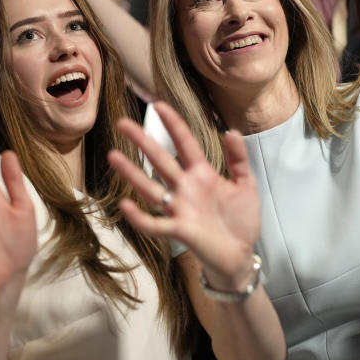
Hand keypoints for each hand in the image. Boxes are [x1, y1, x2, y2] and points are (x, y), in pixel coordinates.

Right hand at [108, 102, 260, 288]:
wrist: (241, 255)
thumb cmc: (241, 220)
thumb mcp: (246, 185)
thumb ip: (238, 159)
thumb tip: (232, 130)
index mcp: (202, 174)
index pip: (185, 143)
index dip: (173, 124)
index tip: (158, 105)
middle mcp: (185, 188)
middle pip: (161, 160)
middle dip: (142, 141)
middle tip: (122, 123)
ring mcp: (179, 208)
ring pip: (151, 188)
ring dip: (132, 173)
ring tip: (113, 156)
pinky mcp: (179, 230)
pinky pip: (155, 224)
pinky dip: (140, 216)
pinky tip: (126, 203)